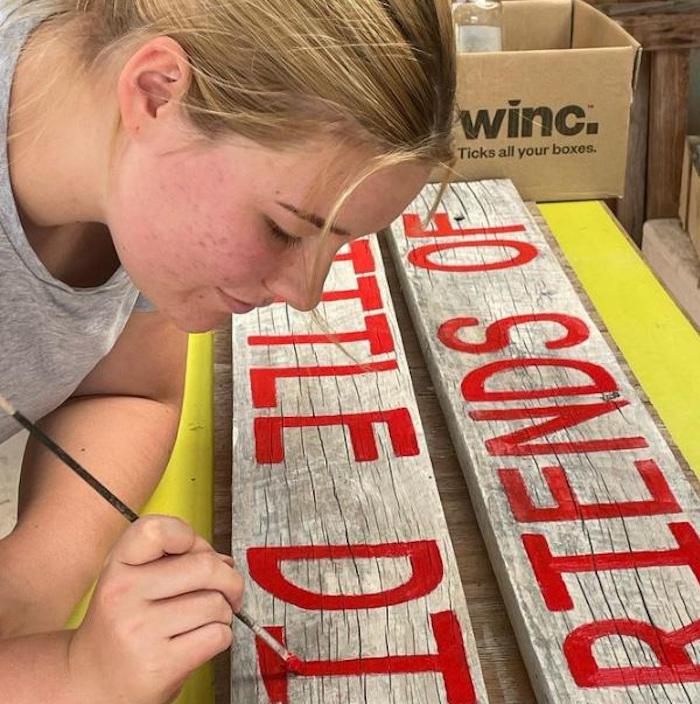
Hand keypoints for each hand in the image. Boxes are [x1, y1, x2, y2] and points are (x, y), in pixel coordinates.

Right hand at [67, 515, 242, 703]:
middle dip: (229, 578)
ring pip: (216, 603)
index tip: (199, 552)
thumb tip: (225, 562)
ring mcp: (141, 630)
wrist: (90, 683)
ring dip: (224, 612)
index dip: (190, 536)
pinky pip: (218, 635)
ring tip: (204, 620)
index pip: (158, 529)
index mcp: (118, 566)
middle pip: (205, 566)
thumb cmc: (122, 627)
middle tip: (228, 589)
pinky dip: (221, 636)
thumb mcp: (132, 581)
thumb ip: (175, 561)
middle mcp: (124, 595)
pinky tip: (200, 640)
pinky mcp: (160, 664)